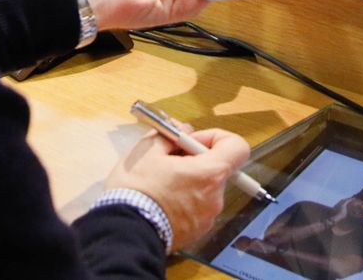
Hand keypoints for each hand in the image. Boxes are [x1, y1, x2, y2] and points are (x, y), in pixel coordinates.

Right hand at [107, 127, 251, 247]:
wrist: (126, 232)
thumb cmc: (137, 189)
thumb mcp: (147, 150)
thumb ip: (169, 134)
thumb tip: (180, 129)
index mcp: (209, 174)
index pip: (237, 147)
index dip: (216, 138)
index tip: (191, 142)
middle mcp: (215, 197)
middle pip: (216, 168)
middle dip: (194, 160)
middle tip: (168, 160)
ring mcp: (207, 217)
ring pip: (204, 188)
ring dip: (188, 180)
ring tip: (160, 183)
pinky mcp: (196, 231)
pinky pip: (197, 208)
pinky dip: (184, 200)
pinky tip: (162, 201)